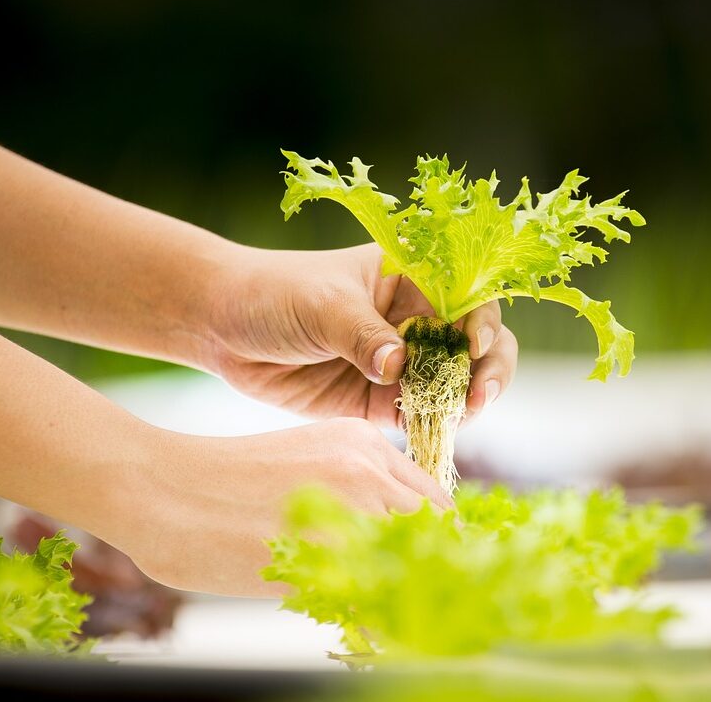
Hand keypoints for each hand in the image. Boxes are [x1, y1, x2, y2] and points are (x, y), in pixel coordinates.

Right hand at [119, 418, 452, 594]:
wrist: (160, 488)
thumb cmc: (223, 485)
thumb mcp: (304, 464)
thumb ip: (353, 491)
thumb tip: (392, 542)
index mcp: (363, 442)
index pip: (433, 500)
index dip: (438, 543)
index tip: (431, 572)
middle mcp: (366, 467)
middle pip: (435, 531)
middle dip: (433, 571)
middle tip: (421, 605)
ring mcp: (348, 508)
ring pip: (413, 564)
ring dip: (408, 596)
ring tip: (392, 620)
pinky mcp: (322, 552)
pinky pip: (375, 600)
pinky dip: (377, 622)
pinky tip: (362, 632)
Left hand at [204, 243, 517, 427]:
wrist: (222, 326)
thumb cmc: (276, 293)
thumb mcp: (322, 305)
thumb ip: (362, 334)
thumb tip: (399, 366)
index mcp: (411, 278)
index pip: (467, 297)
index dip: (483, 322)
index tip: (474, 347)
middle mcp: (414, 319)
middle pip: (474, 344)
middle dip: (488, 369)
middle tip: (479, 396)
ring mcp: (400, 362)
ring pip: (453, 384)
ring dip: (463, 402)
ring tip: (458, 417)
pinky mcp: (379, 400)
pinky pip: (419, 414)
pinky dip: (431, 425)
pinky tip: (431, 433)